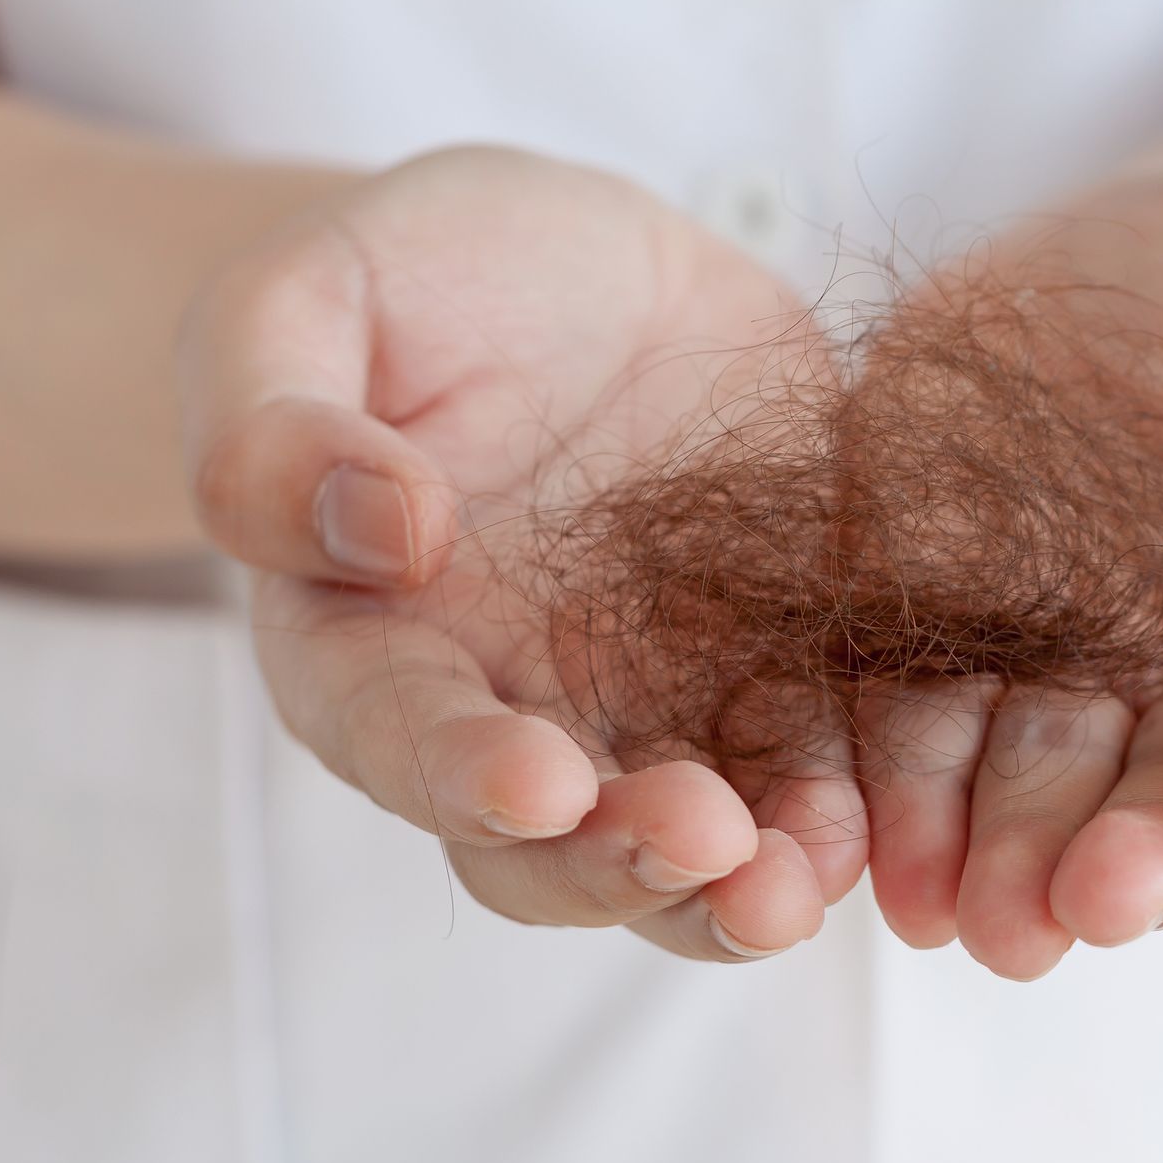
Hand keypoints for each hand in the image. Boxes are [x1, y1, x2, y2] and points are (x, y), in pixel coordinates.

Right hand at [181, 146, 860, 959]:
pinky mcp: (776, 673)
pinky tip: (884, 816)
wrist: (593, 274)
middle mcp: (513, 708)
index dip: (460, 776)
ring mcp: (654, 705)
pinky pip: (814, 766)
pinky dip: (847, 807)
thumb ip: (278, 423)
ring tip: (801, 884)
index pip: (398, 736)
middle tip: (703, 844)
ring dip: (740, 887)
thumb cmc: (421, 279)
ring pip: (687, 847)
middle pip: (549, 849)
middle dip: (621, 866)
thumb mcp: (310, 299)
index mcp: (373, 640)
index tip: (538, 783)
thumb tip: (377, 531)